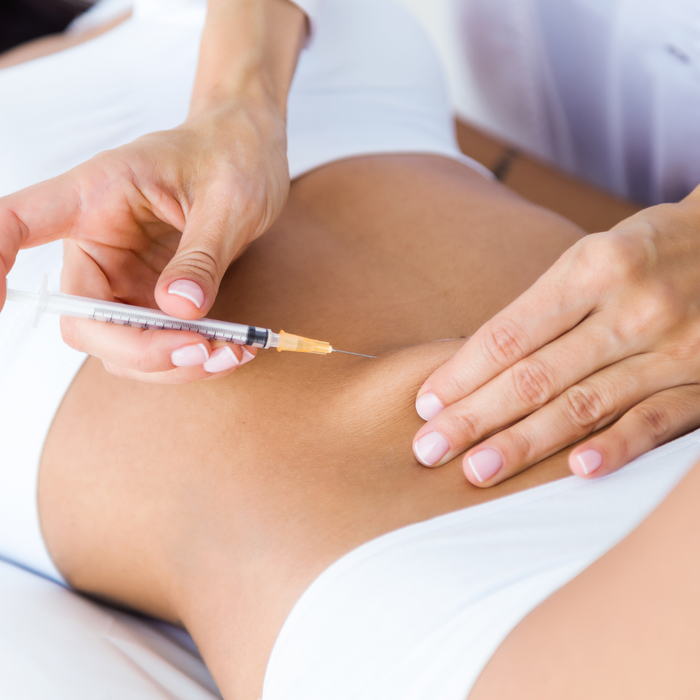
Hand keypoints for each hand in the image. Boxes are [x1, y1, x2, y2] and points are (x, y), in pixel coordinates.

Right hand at [0, 98, 289, 381]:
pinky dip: (191, 359)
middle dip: (140, 349)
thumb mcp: (226, 199)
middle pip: (84, 319)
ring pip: (121, 347)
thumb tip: (181, 308)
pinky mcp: (152, 300)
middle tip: (202, 349)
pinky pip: (157, 346)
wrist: (249, 156)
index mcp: (96, 197)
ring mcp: (123, 280)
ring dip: (172, 365)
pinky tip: (230, 352)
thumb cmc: (229, 156)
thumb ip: (201, 254)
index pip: (17, 223)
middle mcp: (99, 245)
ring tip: (230, 352)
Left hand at [412, 188, 699, 483]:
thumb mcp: (595, 255)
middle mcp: (630, 309)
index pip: (510, 333)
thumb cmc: (649, 252)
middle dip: (475, 417)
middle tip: (428, 450)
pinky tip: (574, 471)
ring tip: (476, 471)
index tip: (426, 404)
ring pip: (583, 405)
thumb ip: (544, 308)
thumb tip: (477, 366)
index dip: (463, 373)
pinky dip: (617, 447)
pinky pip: (656, 421)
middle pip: (535, 375)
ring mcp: (671, 349)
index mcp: (593, 267)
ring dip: (526, 443)